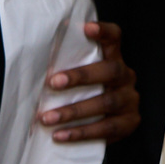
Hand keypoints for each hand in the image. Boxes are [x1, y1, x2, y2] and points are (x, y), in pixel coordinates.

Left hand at [38, 17, 138, 143]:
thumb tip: (34, 56)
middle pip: (110, 70)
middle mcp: (126, 76)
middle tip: (53, 82)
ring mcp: (130, 100)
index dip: (103, 31)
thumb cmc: (85, 95)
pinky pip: (106, 128)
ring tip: (47, 118)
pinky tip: (60, 135)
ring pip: (106, 102)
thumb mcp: (80, 78)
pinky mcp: (130, 122)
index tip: (86, 28)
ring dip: (74, 110)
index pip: (114, 38)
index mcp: (114, 58)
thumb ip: (67, 66)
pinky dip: (81, 132)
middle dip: (80, 76)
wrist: (107, 126)